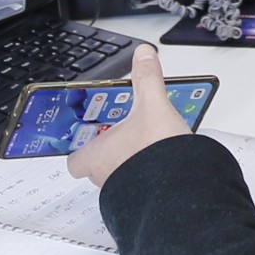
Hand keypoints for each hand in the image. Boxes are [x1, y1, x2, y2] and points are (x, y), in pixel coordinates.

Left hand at [67, 46, 194, 187]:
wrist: (179, 187)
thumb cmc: (155, 152)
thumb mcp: (152, 104)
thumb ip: (146, 78)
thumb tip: (143, 55)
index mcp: (97, 154)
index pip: (75, 160)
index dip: (81, 149)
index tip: (90, 137)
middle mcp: (105, 176)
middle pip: (97, 166)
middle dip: (110, 150)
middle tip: (125, 134)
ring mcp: (123, 191)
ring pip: (117, 176)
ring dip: (128, 163)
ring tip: (147, 145)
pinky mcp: (143, 199)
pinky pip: (137, 187)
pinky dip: (145, 176)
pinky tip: (161, 162)